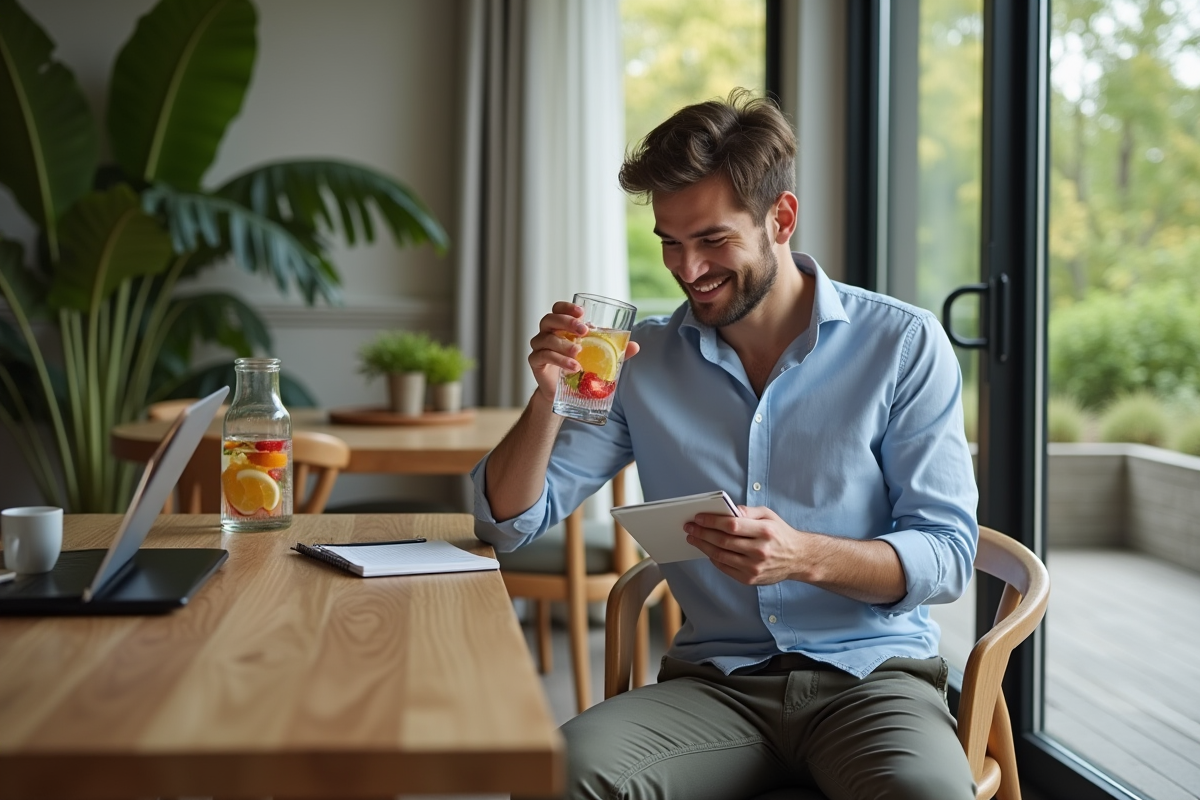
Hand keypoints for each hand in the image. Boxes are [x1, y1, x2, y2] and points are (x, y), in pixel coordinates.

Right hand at [527, 301, 639, 403]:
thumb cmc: (579, 368)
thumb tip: (635, 346)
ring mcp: (539, 348)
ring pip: (546, 339)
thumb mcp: (598, 357)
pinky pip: (543, 356)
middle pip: (549, 320)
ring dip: (564, 344)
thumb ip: (614, 350)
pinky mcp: (535, 363)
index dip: (566, 307)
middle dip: (566, 322)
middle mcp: (547, 333)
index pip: (558, 309)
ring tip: (579, 353)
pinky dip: (559, 360)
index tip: (581, 311)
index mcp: (560, 327)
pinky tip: (573, 366)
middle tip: (583, 331)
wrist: (564, 392)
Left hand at [685, 505, 805, 584]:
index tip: (698, 518)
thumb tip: (727, 509)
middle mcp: (760, 550)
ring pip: (721, 556)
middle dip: (702, 533)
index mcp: (765, 531)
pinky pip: (725, 568)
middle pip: (723, 541)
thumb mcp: (769, 515)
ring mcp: (754, 567)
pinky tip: (707, 550)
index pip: (732, 525)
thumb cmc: (780, 534)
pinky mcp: (750, 578)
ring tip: (693, 538)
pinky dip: (713, 558)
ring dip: (703, 546)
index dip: (712, 521)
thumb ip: (748, 511)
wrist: (798, 558)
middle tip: (689, 528)